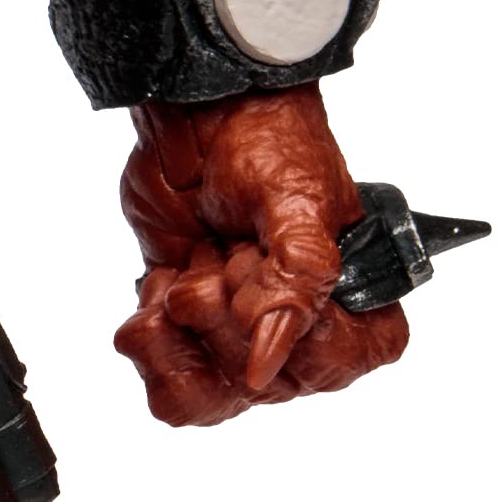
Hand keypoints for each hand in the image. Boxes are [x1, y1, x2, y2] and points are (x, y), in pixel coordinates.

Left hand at [112, 90, 407, 425]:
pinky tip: (151, 298)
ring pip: (210, 392)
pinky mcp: (184, 312)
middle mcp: (298, 323)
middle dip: (223, 319)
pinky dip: (149, 339)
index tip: (254, 277)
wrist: (196, 109)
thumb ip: (298, 280)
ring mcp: (238, 323)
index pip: (332, 365)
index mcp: (353, 299)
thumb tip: (271, 365)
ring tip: (178, 283)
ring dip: (179, 342)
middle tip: (219, 255)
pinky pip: (166, 368)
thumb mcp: (295, 202)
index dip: (285, 335)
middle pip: (260, 385)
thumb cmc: (264, 139)